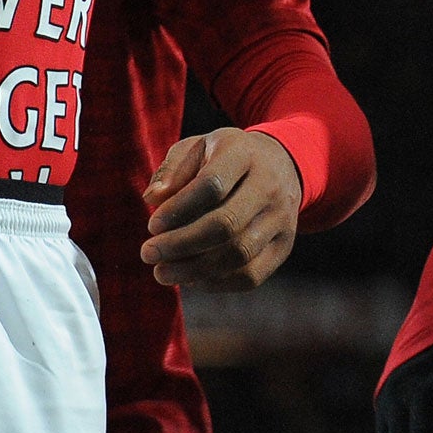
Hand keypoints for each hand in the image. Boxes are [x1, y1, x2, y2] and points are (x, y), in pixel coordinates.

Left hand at [139, 127, 303, 290]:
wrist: (278, 165)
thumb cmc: (224, 158)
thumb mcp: (196, 148)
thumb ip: (172, 170)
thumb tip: (152, 199)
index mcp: (244, 154)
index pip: (212, 184)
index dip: (179, 208)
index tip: (152, 225)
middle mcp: (270, 186)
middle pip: (226, 224)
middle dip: (181, 244)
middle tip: (148, 254)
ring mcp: (281, 219)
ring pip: (239, 254)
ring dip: (194, 270)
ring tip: (162, 272)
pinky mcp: (284, 247)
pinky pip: (251, 275)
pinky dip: (216, 283)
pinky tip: (189, 279)